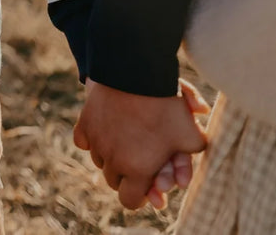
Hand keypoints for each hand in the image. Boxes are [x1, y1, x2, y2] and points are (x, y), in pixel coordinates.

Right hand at [74, 78, 210, 209]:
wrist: (136, 75)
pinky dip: (92, 141)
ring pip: (99, 161)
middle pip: (113, 181)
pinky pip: (84, 142)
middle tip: (137, 163)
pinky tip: (104, 133)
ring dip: (110, 158)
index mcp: (137, 170)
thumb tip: (185, 174)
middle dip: (126, 176)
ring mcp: (96, 142)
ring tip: (124, 144)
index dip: (139, 197)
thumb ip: (190, 158)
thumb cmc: (167, 107)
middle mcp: (112, 160)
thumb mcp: (192, 136)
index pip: (129, 201)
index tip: (146, 189)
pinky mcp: (84, 124)